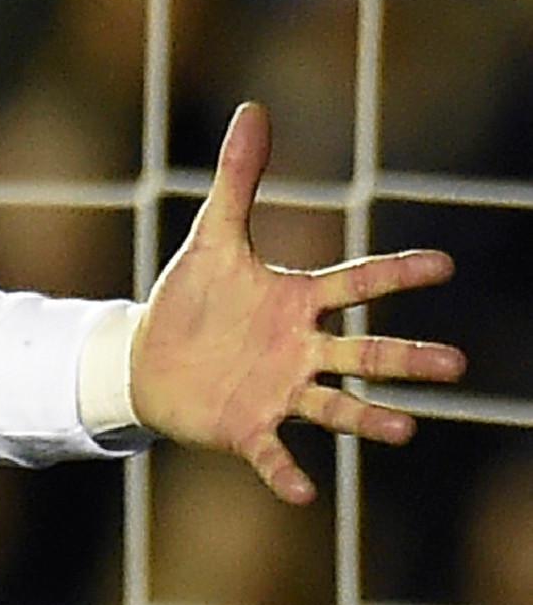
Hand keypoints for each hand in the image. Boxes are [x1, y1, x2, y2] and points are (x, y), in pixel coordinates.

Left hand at [132, 103, 466, 505]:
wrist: (148, 356)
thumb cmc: (192, 299)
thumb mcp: (213, 235)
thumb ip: (238, 177)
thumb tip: (252, 109)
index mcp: (298, 303)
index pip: (357, 284)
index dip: (396, 274)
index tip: (443, 264)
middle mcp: (300, 350)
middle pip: (362, 353)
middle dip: (405, 358)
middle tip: (456, 365)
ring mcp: (277, 391)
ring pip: (333, 406)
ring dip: (368, 419)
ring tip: (405, 430)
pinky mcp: (246, 427)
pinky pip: (272, 453)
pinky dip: (286, 472)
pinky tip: (303, 495)